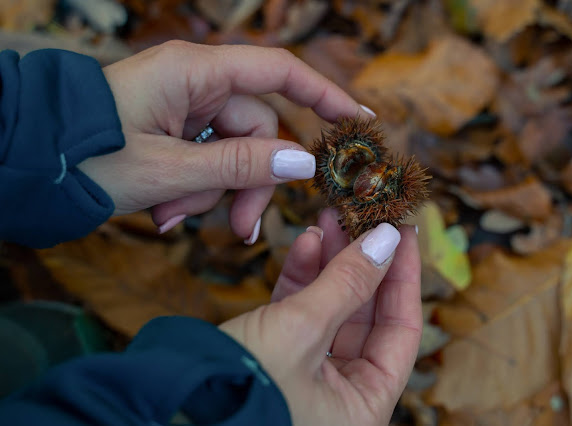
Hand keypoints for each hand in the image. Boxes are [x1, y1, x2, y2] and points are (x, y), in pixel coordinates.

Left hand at [77, 41, 369, 240]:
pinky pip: (203, 161)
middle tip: (240, 231)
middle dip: (247, 185)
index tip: (358, 122)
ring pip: (230, 155)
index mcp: (196, 72)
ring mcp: (183, 108)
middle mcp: (196, 83)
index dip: (324, 96)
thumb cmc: (86, 155)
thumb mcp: (169, 168)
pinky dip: (192, 192)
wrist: (24, 163)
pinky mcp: (171, 129)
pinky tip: (164, 215)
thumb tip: (303, 163)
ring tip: (173, 220)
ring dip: (211, 195)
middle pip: (256, 133)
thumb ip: (241, 166)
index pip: (280, 73)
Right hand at [219, 209, 421, 424]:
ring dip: (330, 264)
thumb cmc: (239, 389)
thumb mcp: (300, 329)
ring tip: (328, 220)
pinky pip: (300, 314)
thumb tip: (387, 239)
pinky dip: (303, 279)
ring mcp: (309, 377)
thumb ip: (347, 282)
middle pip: (366, 316)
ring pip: (332, 310)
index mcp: (364, 405)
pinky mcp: (279, 360)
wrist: (170, 410)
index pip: (403, 330)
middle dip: (361, 262)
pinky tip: (305, 243)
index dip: (404, 276)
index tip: (402, 231)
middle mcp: (342, 395)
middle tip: (361, 218)